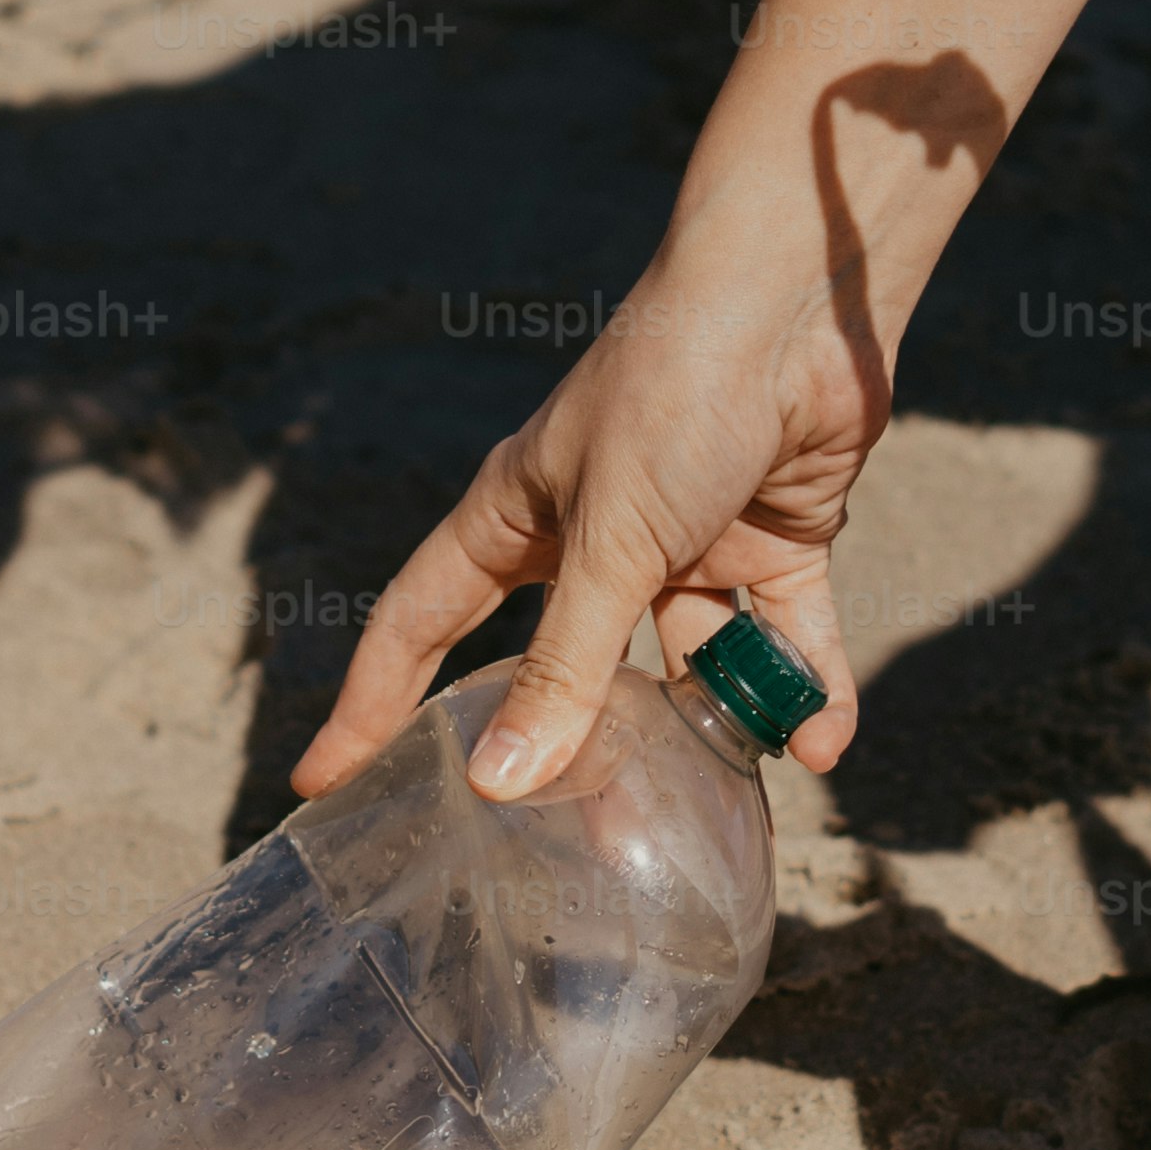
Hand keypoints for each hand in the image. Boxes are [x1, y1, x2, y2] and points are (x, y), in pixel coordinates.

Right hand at [286, 221, 882, 806]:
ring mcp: (688, 541)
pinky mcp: (774, 540)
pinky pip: (787, 638)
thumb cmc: (676, 391)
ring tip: (721, 800)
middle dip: (573, 748)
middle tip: (571, 844)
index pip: (421, 625)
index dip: (374, 703)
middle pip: (564, 665)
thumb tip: (500, 780)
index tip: (326, 779)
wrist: (801, 304)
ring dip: (716, 724)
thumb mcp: (609, 541)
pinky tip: (824, 740)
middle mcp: (594, 536)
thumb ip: (564, 664)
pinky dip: (808, 686)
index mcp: (517, 516)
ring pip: (691, 663)